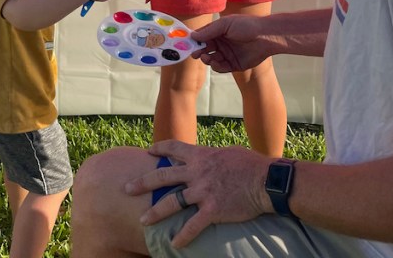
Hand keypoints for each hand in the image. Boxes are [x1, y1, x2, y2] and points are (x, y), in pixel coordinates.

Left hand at [125, 141, 271, 248]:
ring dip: (155, 212)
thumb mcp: (227, 153)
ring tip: (143, 220)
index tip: (148, 152)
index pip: (173, 148)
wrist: (266, 181)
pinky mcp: (212, 210)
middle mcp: (197, 172)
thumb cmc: (251, 165)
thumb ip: (211, 157)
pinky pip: (193, 225)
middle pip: (162, 176)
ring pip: (172, 202)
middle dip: (142, 182)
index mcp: (200, 155)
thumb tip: (208, 158)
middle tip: (126, 188)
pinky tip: (174, 244)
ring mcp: (203, 191)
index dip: (159, 149)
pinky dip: (183, 236)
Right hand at [192, 15, 273, 72]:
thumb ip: (209, 31)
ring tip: (207, 58)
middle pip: (205, 49)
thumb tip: (193, 35)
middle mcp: (222, 43)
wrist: (265, 37)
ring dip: (208, 59)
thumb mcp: (225, 24)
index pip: (203, 36)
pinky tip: (216, 63)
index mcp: (219, 32)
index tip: (187, 44)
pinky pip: (221, 67)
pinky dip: (217, 66)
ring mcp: (228, 54)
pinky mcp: (234, 65)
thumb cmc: (246, 26)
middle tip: (195, 54)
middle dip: (199, 51)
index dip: (195, 41)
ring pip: (212, 59)